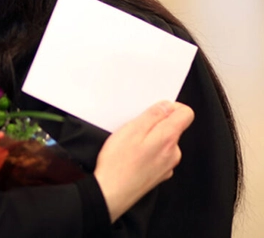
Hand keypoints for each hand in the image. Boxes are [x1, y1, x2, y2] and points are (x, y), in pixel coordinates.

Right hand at [94, 101, 193, 222]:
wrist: (112, 193)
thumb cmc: (119, 163)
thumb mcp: (131, 130)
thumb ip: (153, 115)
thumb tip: (167, 106)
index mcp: (168, 138)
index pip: (186, 114)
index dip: (172, 107)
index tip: (156, 108)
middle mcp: (173, 153)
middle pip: (173, 128)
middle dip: (155, 123)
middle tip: (134, 127)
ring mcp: (168, 165)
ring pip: (164, 142)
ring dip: (150, 138)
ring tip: (129, 143)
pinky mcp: (159, 174)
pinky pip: (158, 155)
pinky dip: (147, 151)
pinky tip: (132, 155)